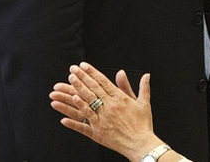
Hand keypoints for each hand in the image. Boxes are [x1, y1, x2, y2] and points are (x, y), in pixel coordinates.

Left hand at [49, 62, 163, 160]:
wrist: (141, 144)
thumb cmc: (143, 125)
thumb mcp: (143, 103)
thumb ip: (141, 88)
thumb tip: (146, 75)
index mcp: (120, 99)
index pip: (103, 82)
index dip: (92, 72)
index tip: (83, 65)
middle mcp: (109, 107)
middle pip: (93, 89)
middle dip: (81, 78)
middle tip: (72, 70)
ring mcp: (102, 120)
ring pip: (86, 103)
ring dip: (75, 92)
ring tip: (67, 84)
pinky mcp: (98, 133)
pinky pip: (83, 126)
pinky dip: (73, 122)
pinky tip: (63, 117)